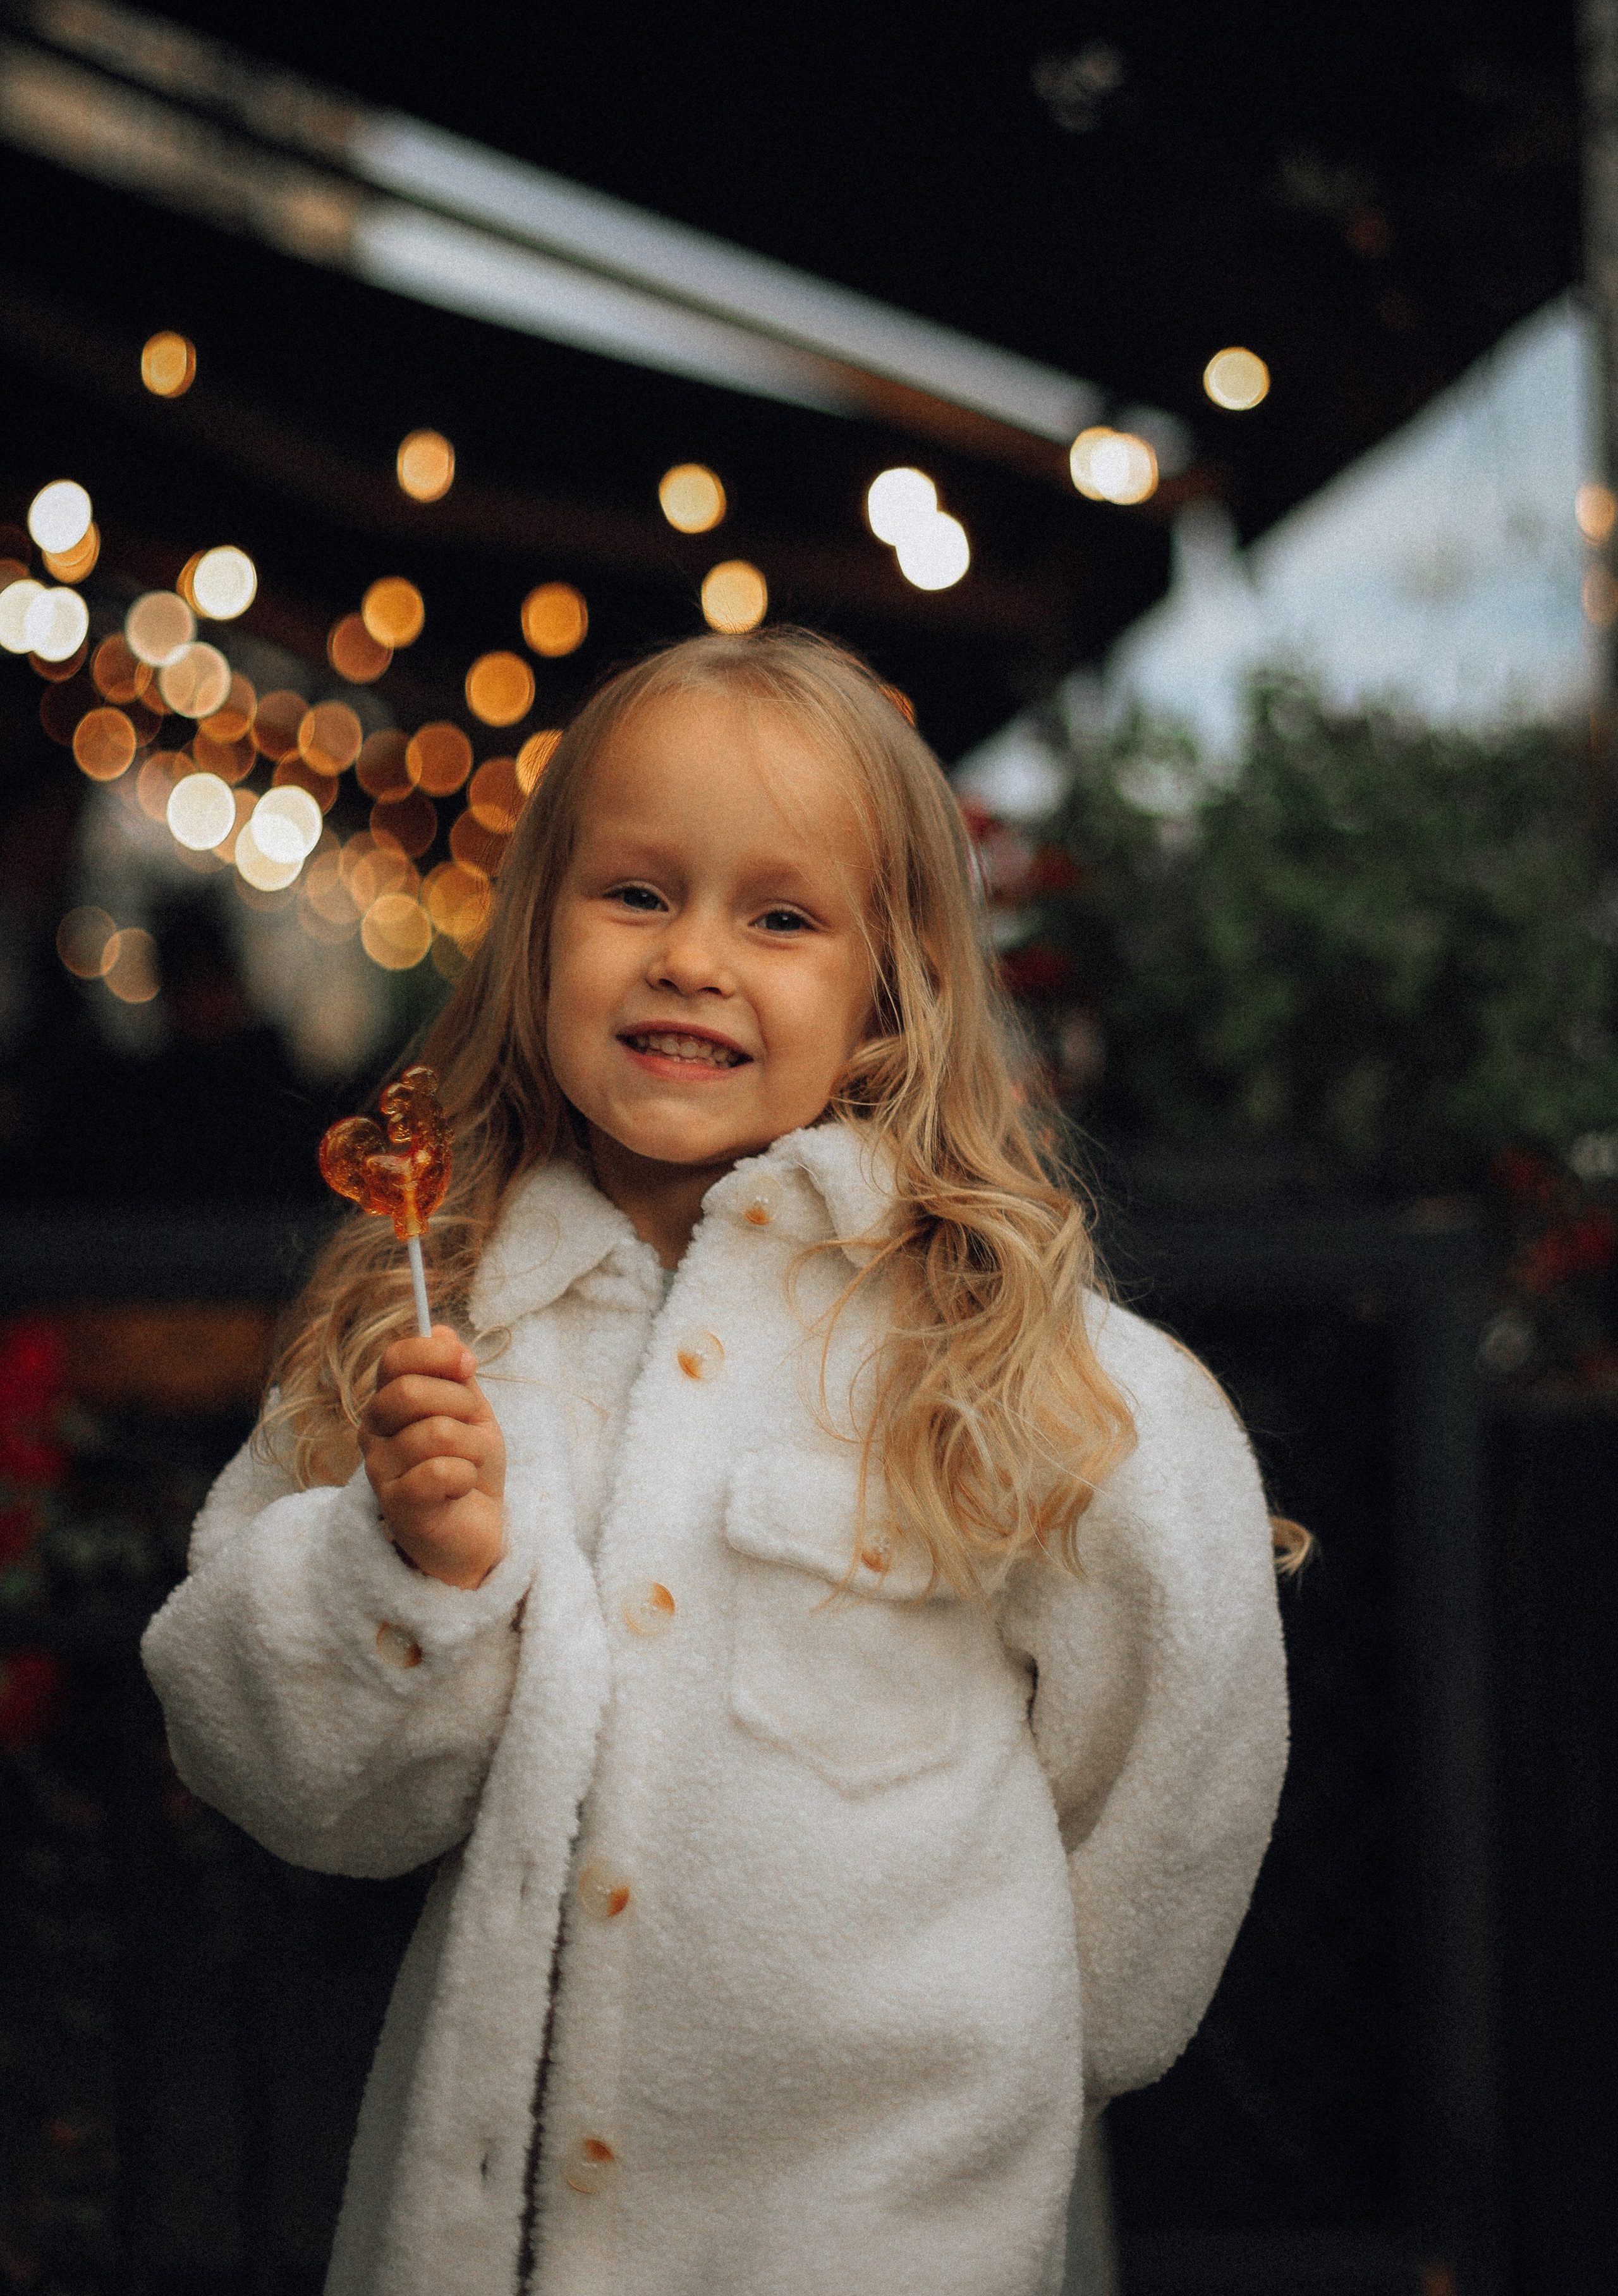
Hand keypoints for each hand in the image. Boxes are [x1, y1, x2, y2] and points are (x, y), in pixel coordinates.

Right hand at [359, 1329, 505, 1588]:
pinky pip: (438, 1472)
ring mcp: (380, 1470)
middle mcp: (373, 1433)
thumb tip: (442, 1329)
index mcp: (388, 1402)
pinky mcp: (397, 1506)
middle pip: (410, 1391)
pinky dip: (465, 1476)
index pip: (395, 1359)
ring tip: (471, 1464)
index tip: (468, 1364)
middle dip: (460, 1403)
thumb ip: (455, 1375)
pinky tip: (462, 1488)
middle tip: (474, 1427)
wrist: (474, 1531)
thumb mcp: (470, 1413)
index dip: (435, 1354)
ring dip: (472, 1447)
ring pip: (435, 1432)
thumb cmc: (467, 1468)